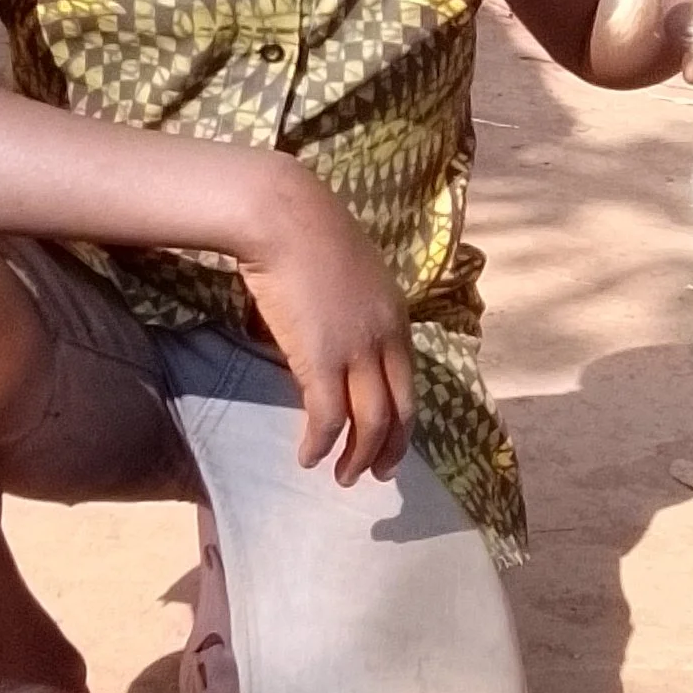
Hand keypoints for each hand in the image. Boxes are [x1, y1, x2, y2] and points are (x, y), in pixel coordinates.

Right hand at [236, 168, 417, 485]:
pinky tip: (308, 457)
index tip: (389, 440)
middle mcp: (386, 338)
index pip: (409, 382)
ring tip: (344, 478)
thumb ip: (352, 312)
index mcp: (396, 317)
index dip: (401, 418)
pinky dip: (322, 444)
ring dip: (358, 456)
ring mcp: (356, 350)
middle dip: (389, 448)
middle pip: (399, 409)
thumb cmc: (305, 236)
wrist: (283, 215)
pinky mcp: (321, 358)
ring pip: (369, 421)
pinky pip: (328, 417)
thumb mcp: (349, 276)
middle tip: (376, 474)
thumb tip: (332, 343)